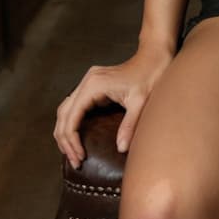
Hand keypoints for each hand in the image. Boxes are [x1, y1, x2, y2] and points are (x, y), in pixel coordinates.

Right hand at [53, 44, 173, 169]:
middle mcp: (87, 82)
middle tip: (75, 161)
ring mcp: (88, 83)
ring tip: (73, 154)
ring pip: (65, 111)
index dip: (72, 140)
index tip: (79, 157)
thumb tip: (121, 149)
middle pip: (64, 114)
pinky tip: (76, 139)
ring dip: (65, 133)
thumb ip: (130, 124)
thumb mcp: (141, 101)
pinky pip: (74, 107)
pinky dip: (71, 124)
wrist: (154, 57)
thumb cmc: (149, 75)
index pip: (72, 117)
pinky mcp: (92, 86)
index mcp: (94, 85)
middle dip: (66, 140)